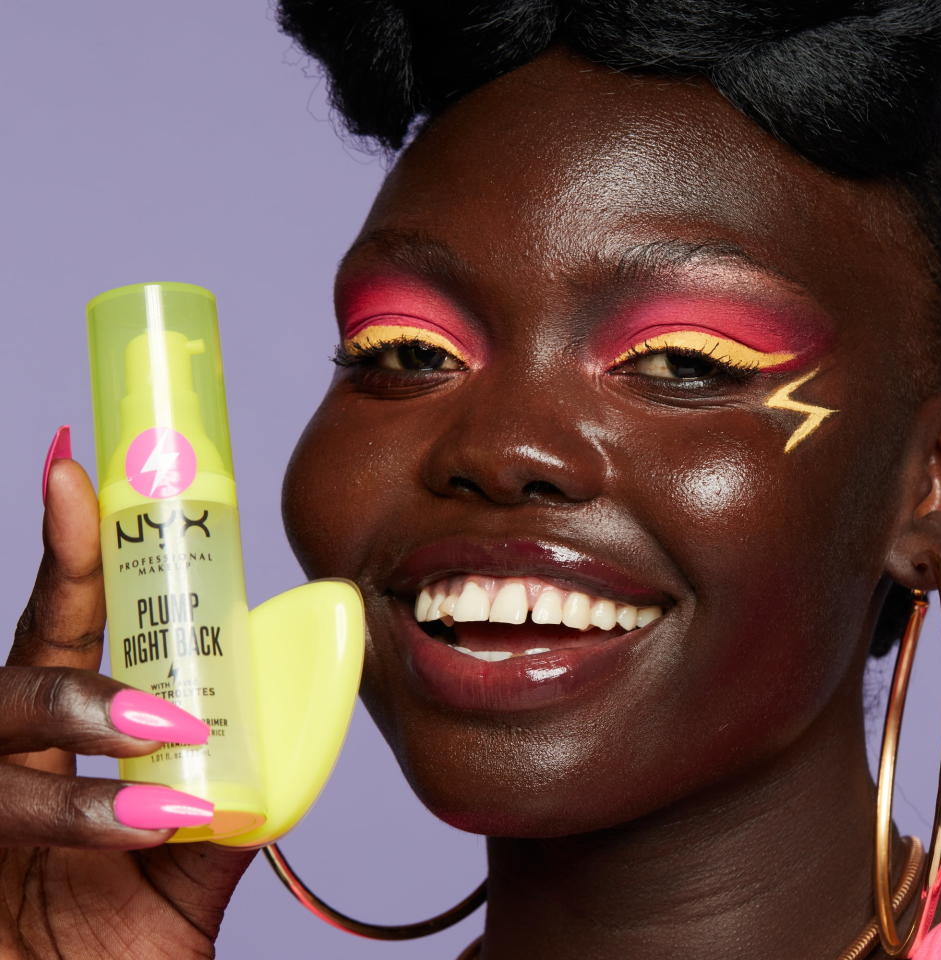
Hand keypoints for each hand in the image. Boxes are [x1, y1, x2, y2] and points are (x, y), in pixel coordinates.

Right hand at [0, 452, 255, 958]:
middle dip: (72, 609)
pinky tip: (144, 824)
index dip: (70, 554)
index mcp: (67, 745)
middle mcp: (11, 760)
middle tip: (145, 615)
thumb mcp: (189, 871)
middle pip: (20, 659)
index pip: (62, 631)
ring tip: (168, 733)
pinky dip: (78, 811)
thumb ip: (231, 806)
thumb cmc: (114, 956)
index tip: (78, 470)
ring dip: (88, 715)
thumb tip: (294, 737)